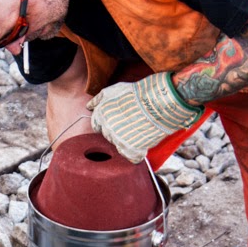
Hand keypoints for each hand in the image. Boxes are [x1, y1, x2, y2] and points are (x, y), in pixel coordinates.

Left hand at [86, 72, 203, 162]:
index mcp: (101, 115)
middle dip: (117, 131)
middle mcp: (106, 129)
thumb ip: (99, 99)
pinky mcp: (131, 149)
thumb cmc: (138, 94)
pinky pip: (130, 156)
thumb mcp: (115, 90)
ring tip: (139, 130)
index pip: (97, 125)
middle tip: (132, 124)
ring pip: (119, 146)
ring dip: (126, 141)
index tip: (119, 120)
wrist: (158, 101)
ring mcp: (118, 140)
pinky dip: (136, 153)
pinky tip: (143, 145)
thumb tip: (89, 106)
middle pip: (108, 136)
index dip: (108, 123)